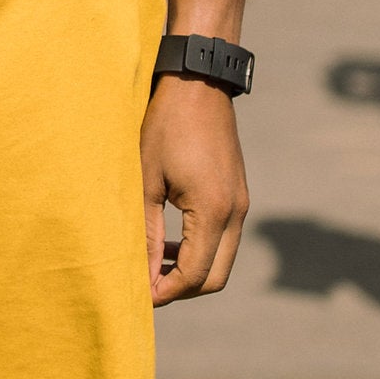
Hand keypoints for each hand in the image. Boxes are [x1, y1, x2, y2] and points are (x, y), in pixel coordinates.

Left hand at [143, 78, 247, 304]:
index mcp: (213, 211)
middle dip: (182, 289)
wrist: (198, 84)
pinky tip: (172, 241)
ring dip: (191, 270)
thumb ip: (148, 232)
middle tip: (147, 286)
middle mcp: (235, 212)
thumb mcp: (146, 180)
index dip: (166, 292)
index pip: (195, 275)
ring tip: (154, 264)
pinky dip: (201, 249)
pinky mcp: (238, 195)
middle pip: (215, 278)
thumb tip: (145, 275)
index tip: (138, 295)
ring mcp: (241, 204)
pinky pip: (225, 238)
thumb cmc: (166, 126)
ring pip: (222, 260)